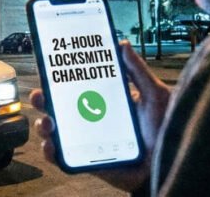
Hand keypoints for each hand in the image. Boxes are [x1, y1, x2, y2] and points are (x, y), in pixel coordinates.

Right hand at [30, 40, 170, 191]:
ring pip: (55, 130)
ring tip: (48, 122)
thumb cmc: (164, 131)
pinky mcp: (86, 159)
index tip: (49, 68)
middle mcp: (92, 118)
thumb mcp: (155, 95)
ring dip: (43, 124)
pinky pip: (62, 156)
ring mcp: (86, 139)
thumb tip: (122, 45)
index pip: (76, 86)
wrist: (168, 164)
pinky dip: (51, 151)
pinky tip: (52, 144)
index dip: (59, 78)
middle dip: (43, 99)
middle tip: (41, 94)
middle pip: (58, 106)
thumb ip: (138, 71)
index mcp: (105, 100)